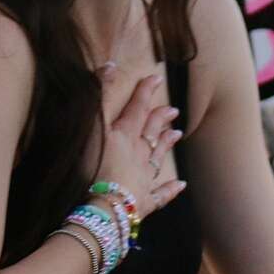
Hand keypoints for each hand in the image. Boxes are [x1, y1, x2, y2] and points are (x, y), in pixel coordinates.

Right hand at [94, 71, 184, 219]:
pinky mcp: (143, 203)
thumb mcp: (91, 125)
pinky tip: (181, 185)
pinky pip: (161, 195)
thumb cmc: (93, 167)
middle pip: (151, 132)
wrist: (103, 208)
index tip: (155, 79)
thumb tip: (110, 65)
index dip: (145, 92)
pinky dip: (171, 189)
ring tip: (177, 134)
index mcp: (125, 135)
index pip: (137, 108)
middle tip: (173, 109)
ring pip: (158, 159)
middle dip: (160, 118)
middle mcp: (138, 155)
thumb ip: (99, 96)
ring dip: (167, 145)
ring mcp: (143, 180)